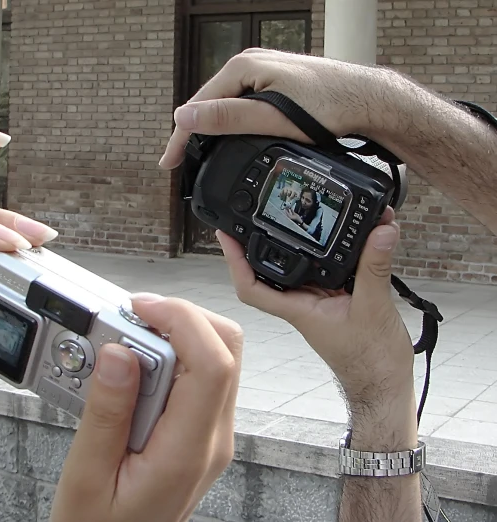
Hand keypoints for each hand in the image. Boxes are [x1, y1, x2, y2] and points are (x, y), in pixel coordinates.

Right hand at [50, 294, 242, 521]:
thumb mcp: (88, 475)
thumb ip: (106, 412)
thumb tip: (120, 353)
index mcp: (188, 451)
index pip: (213, 364)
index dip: (182, 320)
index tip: (140, 309)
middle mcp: (211, 439)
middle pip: (226, 350)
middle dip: (181, 318)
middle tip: (130, 320)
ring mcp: (210, 435)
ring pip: (216, 358)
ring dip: (175, 335)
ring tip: (125, 343)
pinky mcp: (198, 432)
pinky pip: (199, 377)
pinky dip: (170, 356)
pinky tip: (132, 367)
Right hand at [159, 48, 396, 169]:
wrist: (368, 99)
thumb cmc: (328, 106)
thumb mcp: (272, 117)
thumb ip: (227, 118)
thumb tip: (184, 118)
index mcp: (243, 67)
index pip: (197, 105)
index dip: (181, 137)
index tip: (169, 164)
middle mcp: (250, 64)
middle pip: (209, 104)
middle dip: (193, 135)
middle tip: (181, 165)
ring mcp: (263, 72)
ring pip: (226, 105)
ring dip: (211, 130)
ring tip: (198, 157)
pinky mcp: (275, 83)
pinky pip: (242, 104)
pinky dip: (231, 124)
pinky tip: (228, 139)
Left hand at [218, 208, 413, 414]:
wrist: (385, 384)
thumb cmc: (372, 360)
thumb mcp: (375, 307)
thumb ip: (375, 267)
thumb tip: (380, 231)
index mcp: (297, 309)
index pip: (251, 285)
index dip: (234, 261)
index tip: (225, 236)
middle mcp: (301, 303)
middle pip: (270, 269)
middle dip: (261, 241)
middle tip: (255, 213)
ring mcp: (317, 301)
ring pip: (299, 266)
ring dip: (298, 243)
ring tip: (293, 215)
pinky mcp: (336, 299)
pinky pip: (326, 270)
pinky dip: (330, 251)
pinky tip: (336, 235)